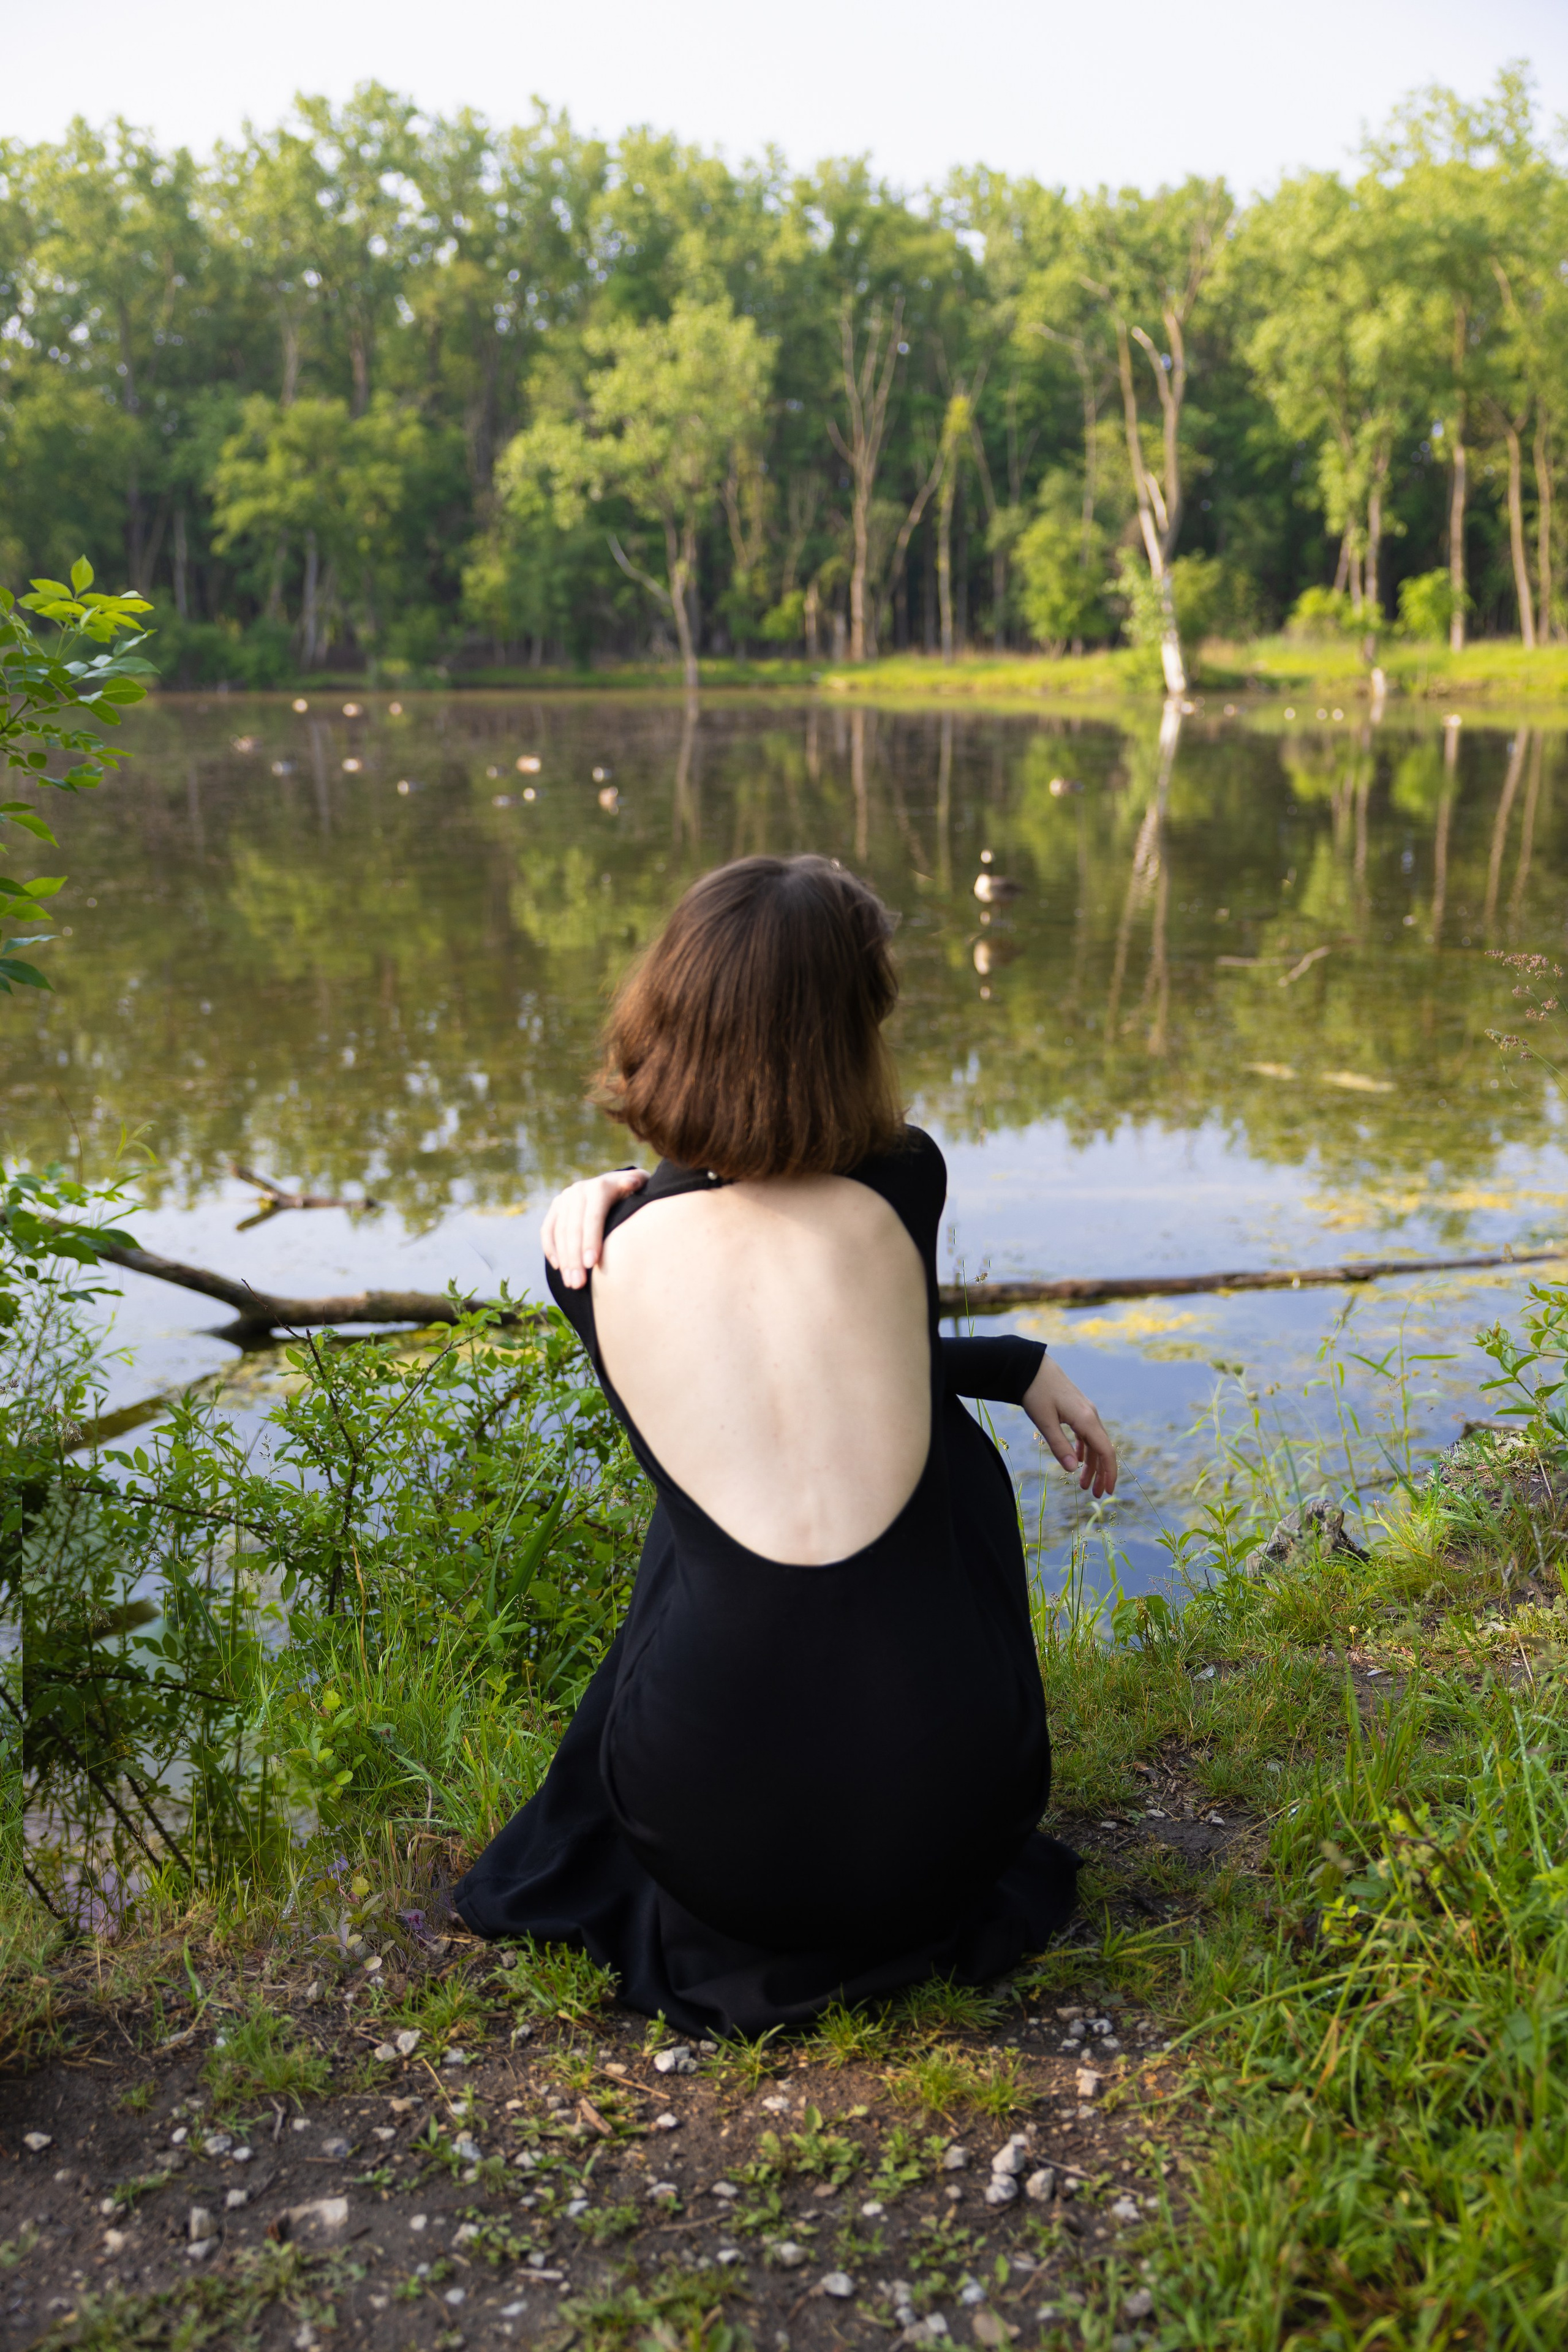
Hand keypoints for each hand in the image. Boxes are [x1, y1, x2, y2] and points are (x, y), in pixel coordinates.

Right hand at [541, 1168, 647, 1288]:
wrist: (617, 1185)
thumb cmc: (635, 1193)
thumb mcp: (641, 1186)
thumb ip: (637, 1185)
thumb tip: (631, 1184)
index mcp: (600, 1187)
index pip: (593, 1217)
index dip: (591, 1241)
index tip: (592, 1265)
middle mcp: (579, 1190)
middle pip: (573, 1228)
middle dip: (574, 1258)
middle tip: (578, 1283)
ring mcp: (565, 1198)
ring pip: (559, 1232)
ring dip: (563, 1260)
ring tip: (571, 1283)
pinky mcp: (556, 1207)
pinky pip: (548, 1230)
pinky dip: (550, 1249)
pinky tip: (558, 1268)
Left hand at [1021, 1357, 1117, 1497]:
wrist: (1032, 1366)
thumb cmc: (1036, 1392)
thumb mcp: (1044, 1421)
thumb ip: (1058, 1445)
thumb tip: (1072, 1469)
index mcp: (1086, 1419)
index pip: (1105, 1451)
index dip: (1109, 1473)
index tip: (1108, 1491)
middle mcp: (1091, 1415)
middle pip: (1103, 1450)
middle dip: (1101, 1473)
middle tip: (1096, 1494)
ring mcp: (1085, 1412)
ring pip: (1094, 1443)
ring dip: (1091, 1464)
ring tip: (1083, 1484)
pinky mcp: (1077, 1410)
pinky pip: (1086, 1434)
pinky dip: (1084, 1450)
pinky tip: (1077, 1461)